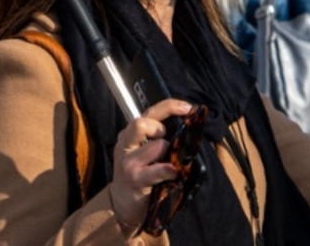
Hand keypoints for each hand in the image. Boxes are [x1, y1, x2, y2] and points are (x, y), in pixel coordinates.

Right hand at [109, 99, 192, 233]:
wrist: (121, 202)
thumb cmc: (138, 172)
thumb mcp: (142, 151)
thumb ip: (156, 138)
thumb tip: (186, 126)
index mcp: (130, 134)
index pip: (149, 112)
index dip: (170, 106)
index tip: (188, 108)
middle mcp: (126, 144)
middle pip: (141, 123)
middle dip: (160, 128)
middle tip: (168, 140)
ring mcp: (129, 162)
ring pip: (156, 146)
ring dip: (169, 152)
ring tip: (170, 161)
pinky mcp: (135, 179)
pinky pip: (158, 170)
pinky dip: (170, 169)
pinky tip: (174, 172)